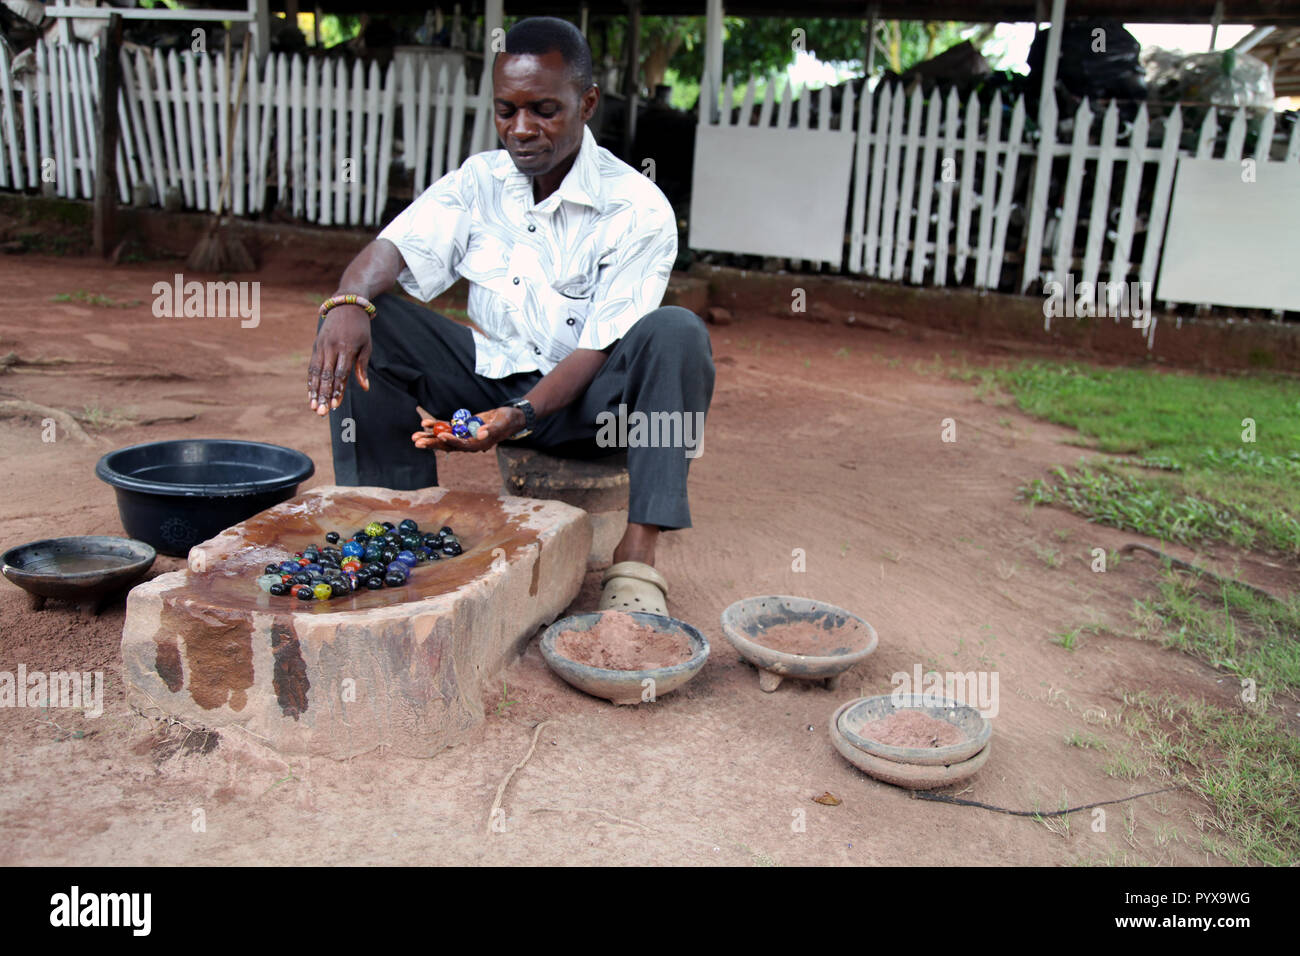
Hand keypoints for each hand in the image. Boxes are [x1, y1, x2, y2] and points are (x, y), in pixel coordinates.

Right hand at [308, 305, 371, 415]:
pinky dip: (310, 381)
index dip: (337, 390)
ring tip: (313, 407)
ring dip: (314, 391)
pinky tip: (310, 394)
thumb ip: (362, 367)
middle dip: (323, 395)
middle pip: (326, 376)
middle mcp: (331, 348)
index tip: (335, 405)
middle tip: (321, 412)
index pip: (341, 374)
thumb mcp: (366, 345)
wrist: (346, 305)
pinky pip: (312, 366)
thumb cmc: (361, 329)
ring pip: (316, 373)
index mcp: (346, 348)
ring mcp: (322, 346)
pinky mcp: (316, 346)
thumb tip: (365, 388)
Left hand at [411, 406, 525, 453]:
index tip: (441, 436)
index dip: (451, 441)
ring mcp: (464, 435)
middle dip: (432, 443)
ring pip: (444, 437)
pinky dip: (436, 425)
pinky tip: (424, 423)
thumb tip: (481, 434)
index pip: (463, 445)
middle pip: (448, 445)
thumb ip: (492, 430)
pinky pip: (447, 427)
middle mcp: (469, 443)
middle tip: (417, 442)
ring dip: (430, 437)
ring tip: (415, 437)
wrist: (508, 417)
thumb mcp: (502, 424)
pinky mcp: (462, 428)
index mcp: (479, 445)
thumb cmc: (508, 421)